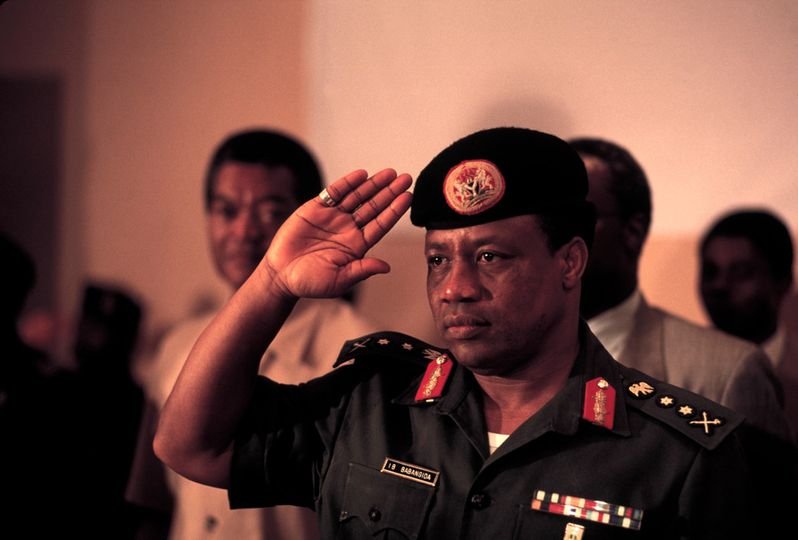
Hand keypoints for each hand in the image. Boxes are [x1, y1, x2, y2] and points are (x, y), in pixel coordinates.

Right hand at [264, 168, 412, 298]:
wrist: (281, 274)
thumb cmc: (310, 282)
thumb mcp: (339, 280)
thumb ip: (361, 270)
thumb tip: (386, 267)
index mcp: (357, 245)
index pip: (381, 224)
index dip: (394, 210)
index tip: (408, 197)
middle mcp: (348, 228)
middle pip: (374, 206)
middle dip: (389, 192)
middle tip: (405, 178)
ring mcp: (333, 217)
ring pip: (357, 196)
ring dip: (373, 184)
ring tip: (389, 173)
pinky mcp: (315, 209)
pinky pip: (334, 192)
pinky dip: (348, 183)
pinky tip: (361, 175)